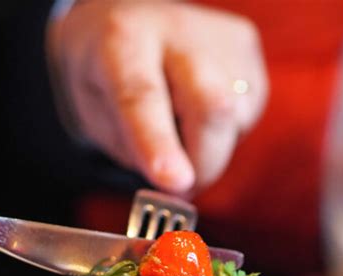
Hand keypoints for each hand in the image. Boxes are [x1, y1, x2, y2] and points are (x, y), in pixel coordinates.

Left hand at [47, 0, 267, 192]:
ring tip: (181, 127)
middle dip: (202, 165)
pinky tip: (199, 111)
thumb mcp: (95, 117)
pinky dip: (226, 132)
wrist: (130, 23)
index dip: (160, 145)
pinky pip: (247, 115)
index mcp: (123, 41)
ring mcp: (219, 36)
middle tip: (180, 185)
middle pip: (212, 107)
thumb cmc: (107, 78)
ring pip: (236, 120)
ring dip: (211, 149)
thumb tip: (178, 185)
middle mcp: (176, 30)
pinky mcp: (247, 46)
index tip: (175, 183)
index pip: (143, 97)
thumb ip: (132, 151)